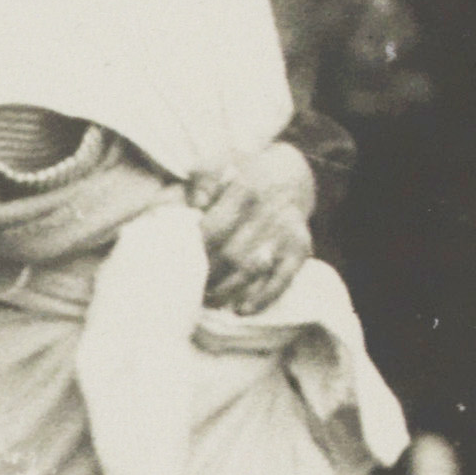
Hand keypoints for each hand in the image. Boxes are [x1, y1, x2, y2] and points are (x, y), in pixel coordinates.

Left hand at [190, 138, 315, 311]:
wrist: (287, 173)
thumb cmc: (237, 172)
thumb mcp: (214, 165)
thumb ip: (197, 183)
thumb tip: (195, 204)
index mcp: (244, 190)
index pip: (213, 229)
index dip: (193, 251)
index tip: (176, 264)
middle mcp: (268, 212)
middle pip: (230, 255)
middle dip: (206, 276)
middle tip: (185, 289)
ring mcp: (285, 232)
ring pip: (252, 270)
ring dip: (226, 291)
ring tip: (205, 300)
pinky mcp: (299, 247)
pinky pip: (283, 278)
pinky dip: (262, 298)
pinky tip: (241, 309)